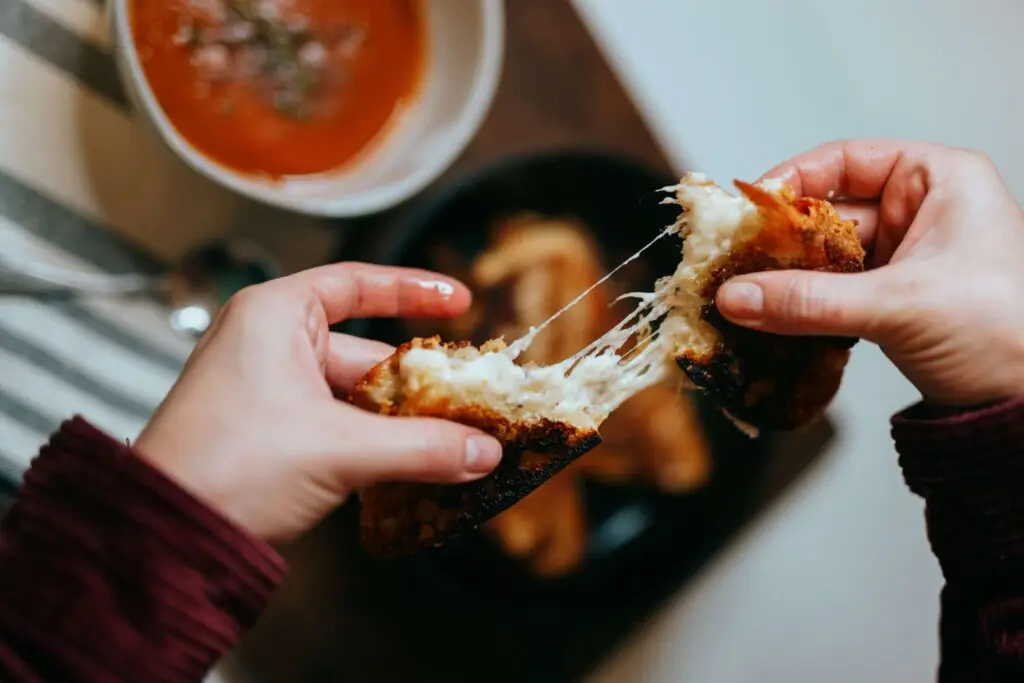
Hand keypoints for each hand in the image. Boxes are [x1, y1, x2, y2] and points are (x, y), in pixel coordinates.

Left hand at [134, 263, 502, 543]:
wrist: (164, 539)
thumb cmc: (228, 467)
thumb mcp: (339, 450)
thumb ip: (421, 447)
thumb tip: (484, 450)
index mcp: (274, 317)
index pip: (354, 284)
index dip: (412, 289)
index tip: (459, 300)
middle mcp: (268, 344)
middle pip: (365, 351)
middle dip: (419, 381)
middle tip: (471, 402)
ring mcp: (267, 391)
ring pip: (354, 395)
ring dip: (400, 420)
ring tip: (454, 439)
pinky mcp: (269, 434)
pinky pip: (337, 426)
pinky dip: (373, 443)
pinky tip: (413, 464)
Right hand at [715, 139, 1023, 406]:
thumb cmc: (1005, 332)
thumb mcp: (900, 306)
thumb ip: (810, 301)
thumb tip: (737, 296)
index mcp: (940, 181)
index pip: (848, 160)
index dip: (793, 179)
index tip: (748, 206)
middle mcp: (922, 211)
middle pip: (829, 210)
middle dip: (781, 238)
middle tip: (735, 260)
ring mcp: (906, 256)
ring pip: (827, 254)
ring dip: (788, 276)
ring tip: (745, 291)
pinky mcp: (893, 298)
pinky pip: (834, 290)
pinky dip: (803, 302)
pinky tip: (773, 314)